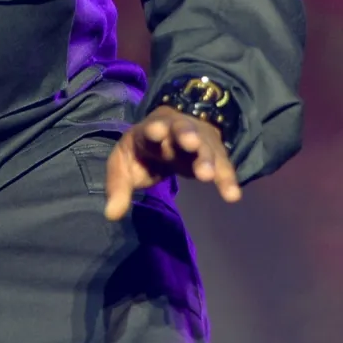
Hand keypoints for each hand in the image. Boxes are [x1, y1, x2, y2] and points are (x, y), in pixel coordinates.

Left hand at [103, 105, 242, 220]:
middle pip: (182, 129)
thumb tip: (110, 214)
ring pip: (205, 146)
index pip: (151, 128)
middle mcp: (176, 130)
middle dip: (187, 135)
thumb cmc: (145, 151)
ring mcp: (199, 139)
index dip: (154, 129)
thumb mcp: (124, 165)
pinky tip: (232, 195)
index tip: (157, 131)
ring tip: (208, 176)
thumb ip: (118, 188)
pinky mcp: (214, 153)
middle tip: (191, 143)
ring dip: (207, 159)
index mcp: (150, 131)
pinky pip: (222, 165)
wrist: (172, 132)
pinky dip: (227, 178)